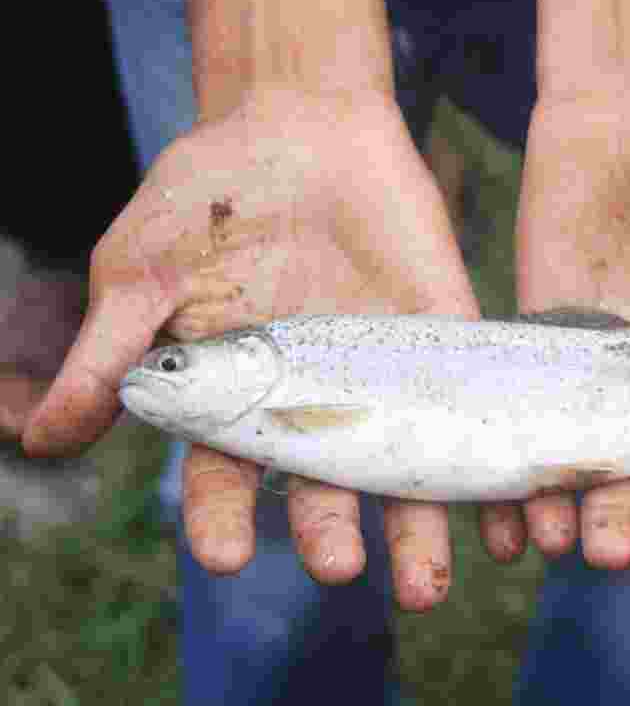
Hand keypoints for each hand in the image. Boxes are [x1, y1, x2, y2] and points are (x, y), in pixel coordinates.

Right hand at [21, 89, 480, 609]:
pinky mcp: (440, 341)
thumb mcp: (147, 268)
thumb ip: (112, 350)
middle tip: (343, 568)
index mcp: (238, 399)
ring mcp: (380, 376)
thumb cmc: (208, 196)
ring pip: (399, 467)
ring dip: (416, 527)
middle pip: (322, 486)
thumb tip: (44, 439)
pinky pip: (467, 409)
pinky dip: (488, 465)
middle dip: (330, 530)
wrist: (299, 123)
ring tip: (427, 582)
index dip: (222, 516)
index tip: (225, 554)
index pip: (227, 475)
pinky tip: (508, 520)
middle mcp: (313, 403)